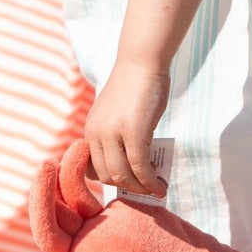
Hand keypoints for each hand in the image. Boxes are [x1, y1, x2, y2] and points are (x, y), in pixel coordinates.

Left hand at [84, 59, 170, 197]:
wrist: (142, 62)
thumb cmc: (134, 87)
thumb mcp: (116, 114)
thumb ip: (116, 137)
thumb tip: (131, 166)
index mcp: (90, 130)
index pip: (93, 170)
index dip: (112, 182)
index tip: (130, 185)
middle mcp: (96, 133)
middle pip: (107, 176)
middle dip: (128, 188)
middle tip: (147, 189)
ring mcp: (113, 133)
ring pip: (122, 176)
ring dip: (140, 188)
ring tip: (156, 188)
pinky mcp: (133, 132)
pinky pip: (140, 166)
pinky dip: (150, 181)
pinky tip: (160, 184)